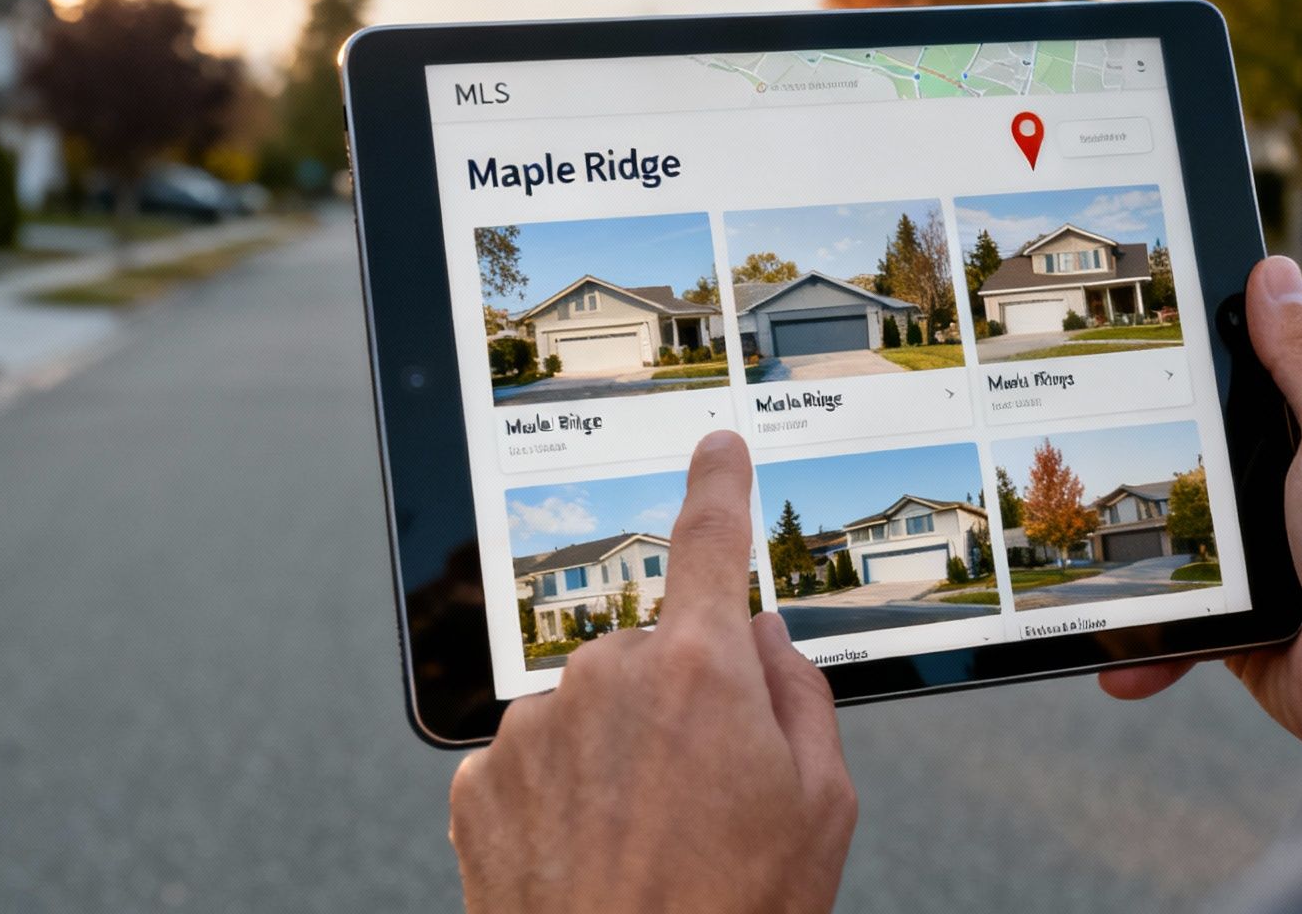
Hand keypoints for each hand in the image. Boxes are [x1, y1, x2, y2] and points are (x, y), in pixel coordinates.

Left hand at [449, 430, 856, 913]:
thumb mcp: (822, 809)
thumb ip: (801, 699)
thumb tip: (767, 644)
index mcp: (699, 672)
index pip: (711, 543)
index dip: (719, 486)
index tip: (717, 447)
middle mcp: (604, 679)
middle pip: (650, 651)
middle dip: (676, 700)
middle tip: (704, 794)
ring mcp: (532, 729)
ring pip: (587, 706)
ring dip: (613, 751)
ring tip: (645, 841)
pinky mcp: (479, 782)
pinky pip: (531, 758)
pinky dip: (560, 794)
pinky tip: (591, 854)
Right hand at [1099, 256, 1301, 754]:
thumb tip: (1274, 273)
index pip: (1278, 344)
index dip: (1222, 329)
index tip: (1151, 316)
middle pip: (1217, 426)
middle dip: (1160, 436)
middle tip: (1088, 418)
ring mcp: (1280, 535)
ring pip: (1192, 515)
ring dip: (1144, 542)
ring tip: (1090, 540)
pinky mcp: (1251, 601)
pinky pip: (1184, 604)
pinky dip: (1151, 633)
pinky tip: (1118, 653)